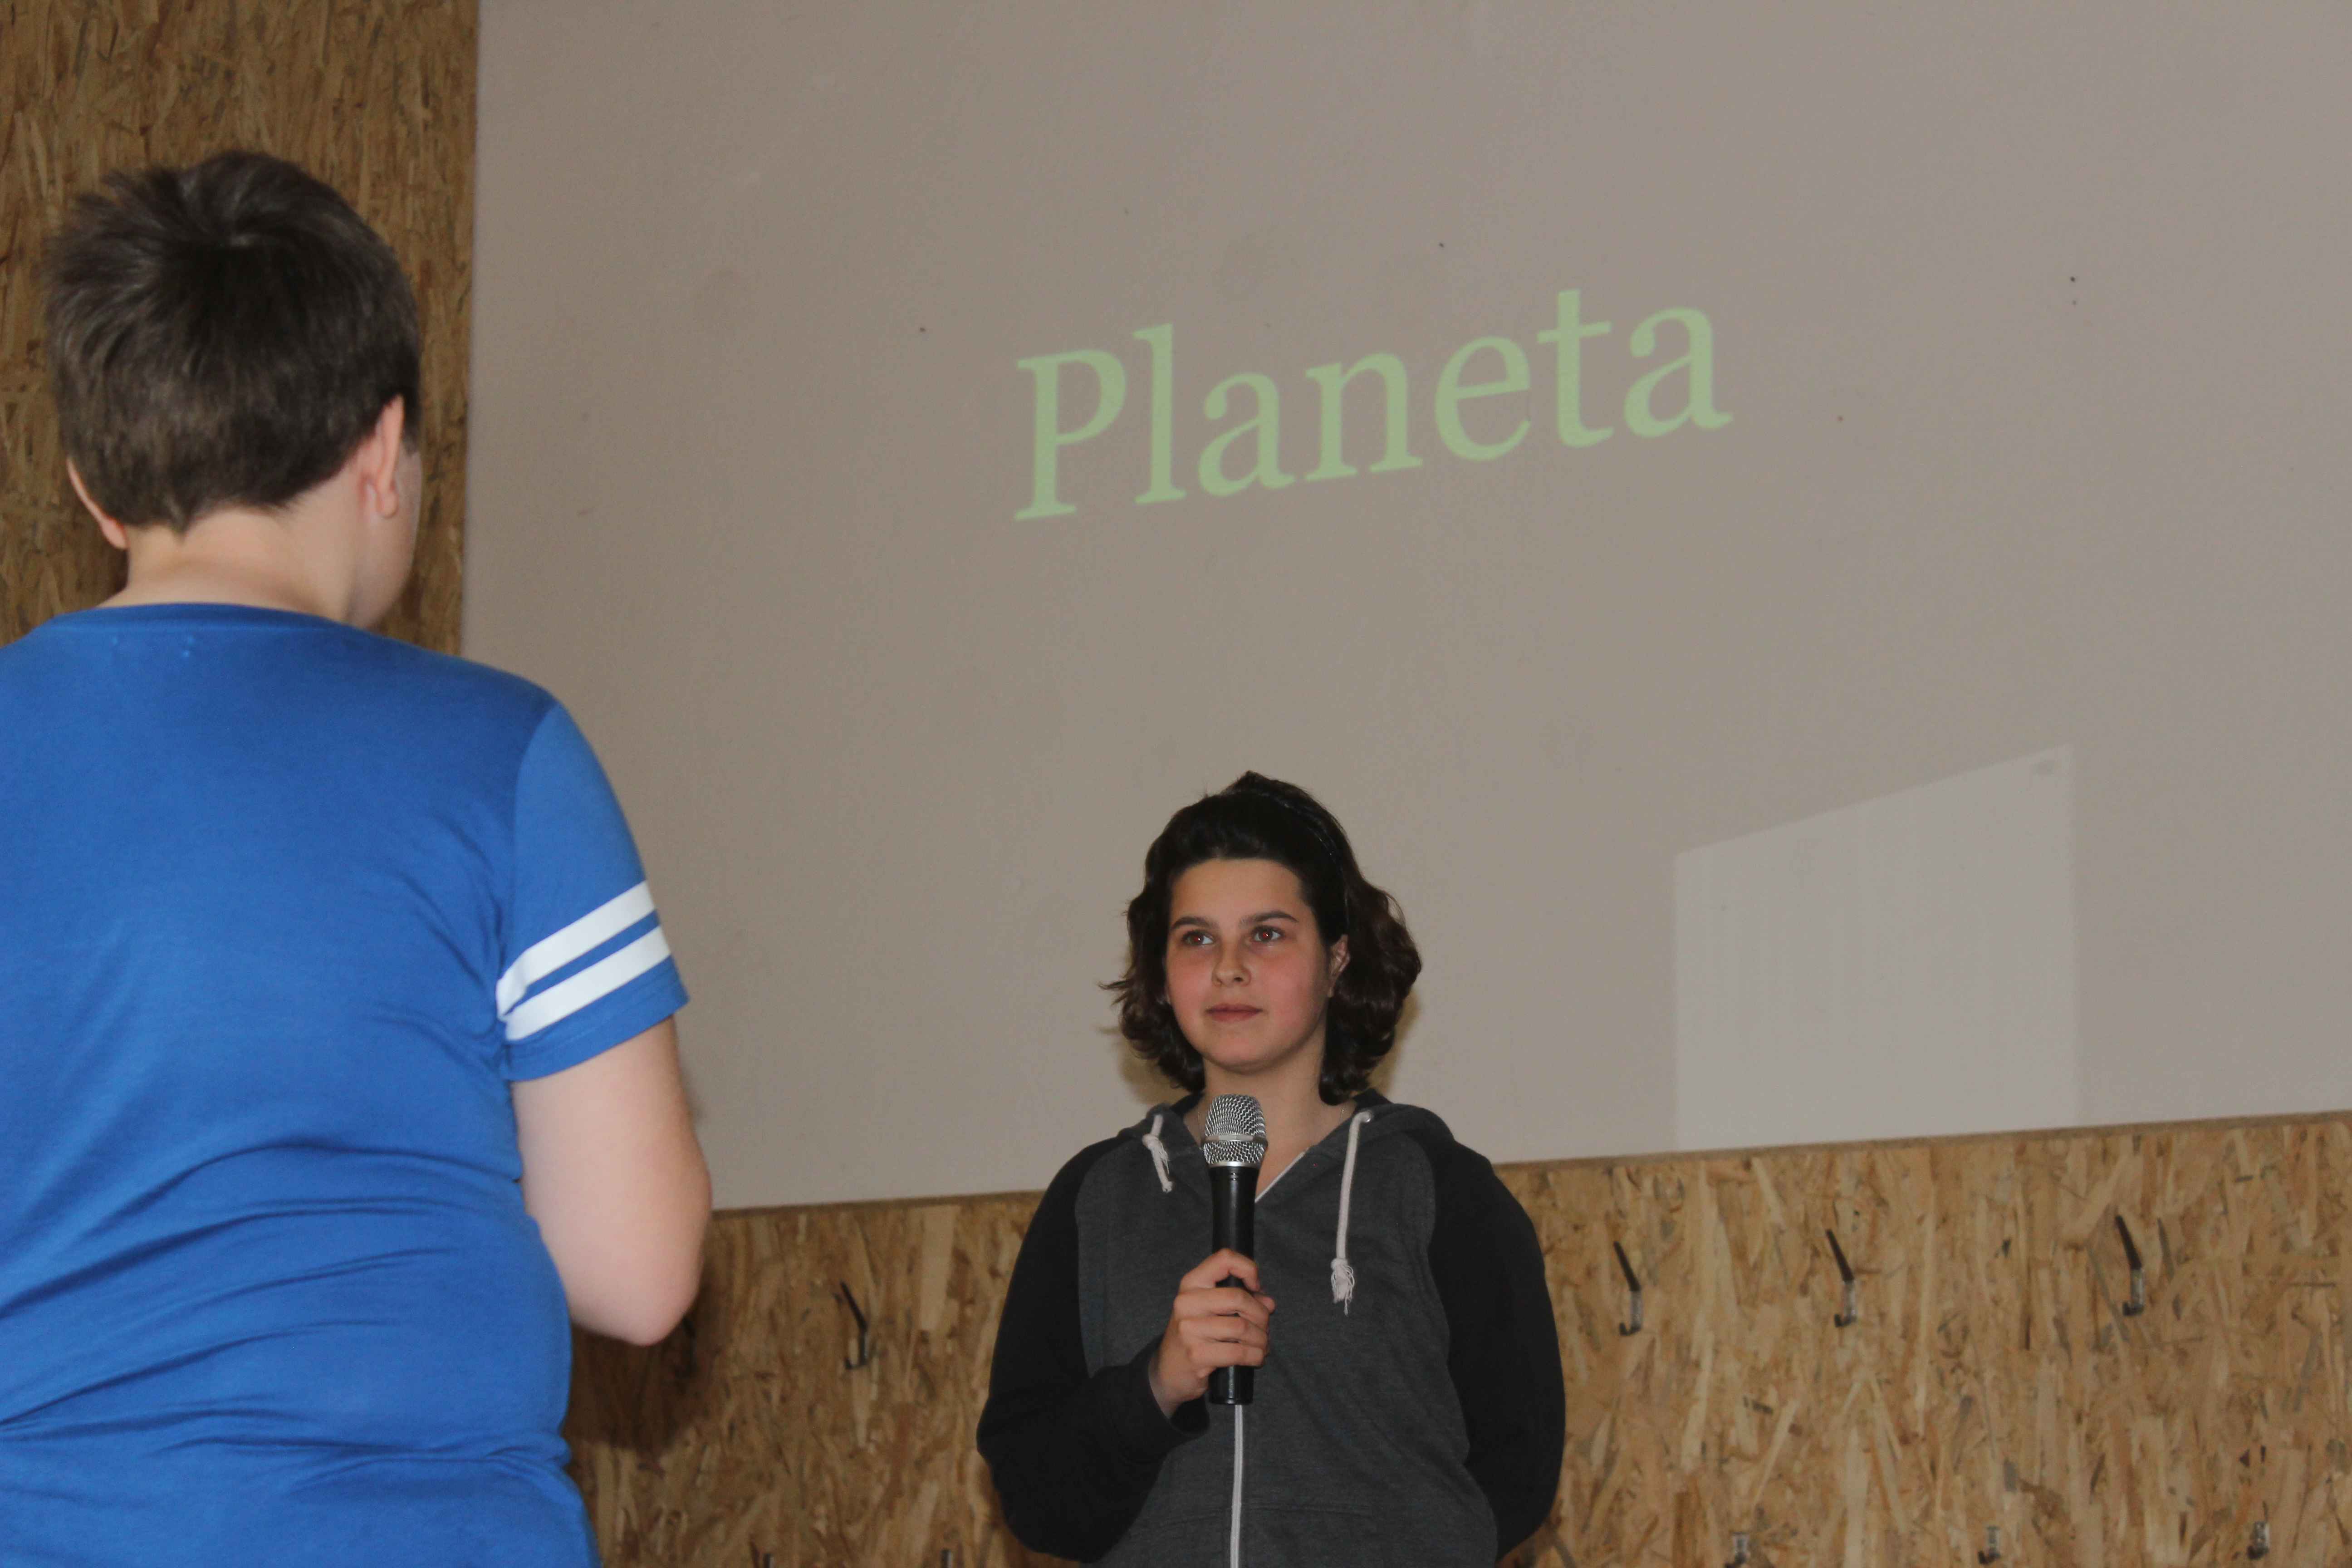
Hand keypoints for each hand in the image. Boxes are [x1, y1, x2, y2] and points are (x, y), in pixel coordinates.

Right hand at [1147, 1249, 1275, 1416]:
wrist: (1169, 1370)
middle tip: (1264, 1327)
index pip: (1224, 1259)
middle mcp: (1187, 1302)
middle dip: (1261, 1315)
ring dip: (1261, 1339)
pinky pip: (1238, 1352)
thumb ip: (1241, 1300)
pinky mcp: (1196, 1355)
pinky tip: (1256, 1358)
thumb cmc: (1195, 1336)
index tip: (1255, 1286)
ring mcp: (1189, 1329)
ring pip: (1242, 1327)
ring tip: (1262, 1345)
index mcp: (1192, 1284)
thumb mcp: (1211, 1310)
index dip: (1248, 1269)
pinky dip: (1255, 1356)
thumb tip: (1268, 1303)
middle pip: (1238, 1297)